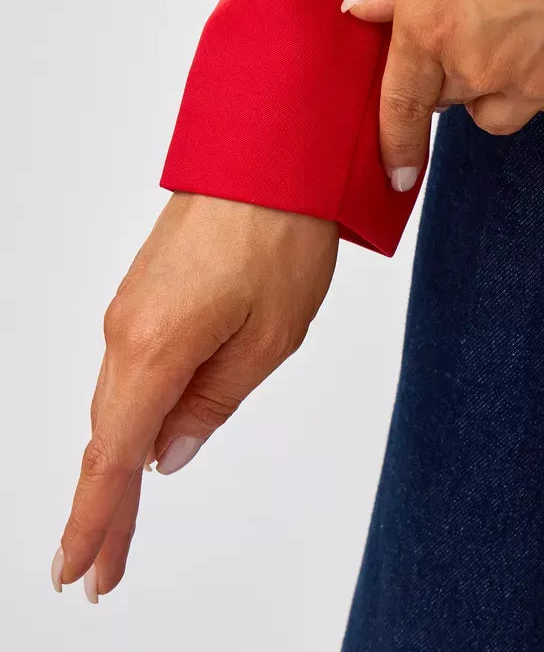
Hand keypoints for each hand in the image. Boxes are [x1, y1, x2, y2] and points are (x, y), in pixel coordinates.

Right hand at [52, 192, 337, 600]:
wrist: (272, 154)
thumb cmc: (280, 233)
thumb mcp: (269, 336)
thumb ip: (214, 402)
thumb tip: (168, 456)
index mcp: (154, 346)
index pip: (114, 455)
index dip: (96, 521)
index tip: (82, 572)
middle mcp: (127, 328)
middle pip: (108, 434)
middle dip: (103, 506)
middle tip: (99, 570)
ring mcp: (133, 305)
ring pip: (118, 400)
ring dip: (115, 461)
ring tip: (115, 524)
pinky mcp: (148, 289)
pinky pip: (132, 366)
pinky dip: (131, 413)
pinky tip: (141, 440)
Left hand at [340, 0, 543, 189]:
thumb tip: (364, 6)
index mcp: (430, 21)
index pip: (400, 103)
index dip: (397, 143)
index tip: (397, 174)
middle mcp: (476, 64)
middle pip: (453, 99)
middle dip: (458, 72)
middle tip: (483, 18)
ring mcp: (534, 81)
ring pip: (505, 108)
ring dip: (505, 84)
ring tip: (530, 23)